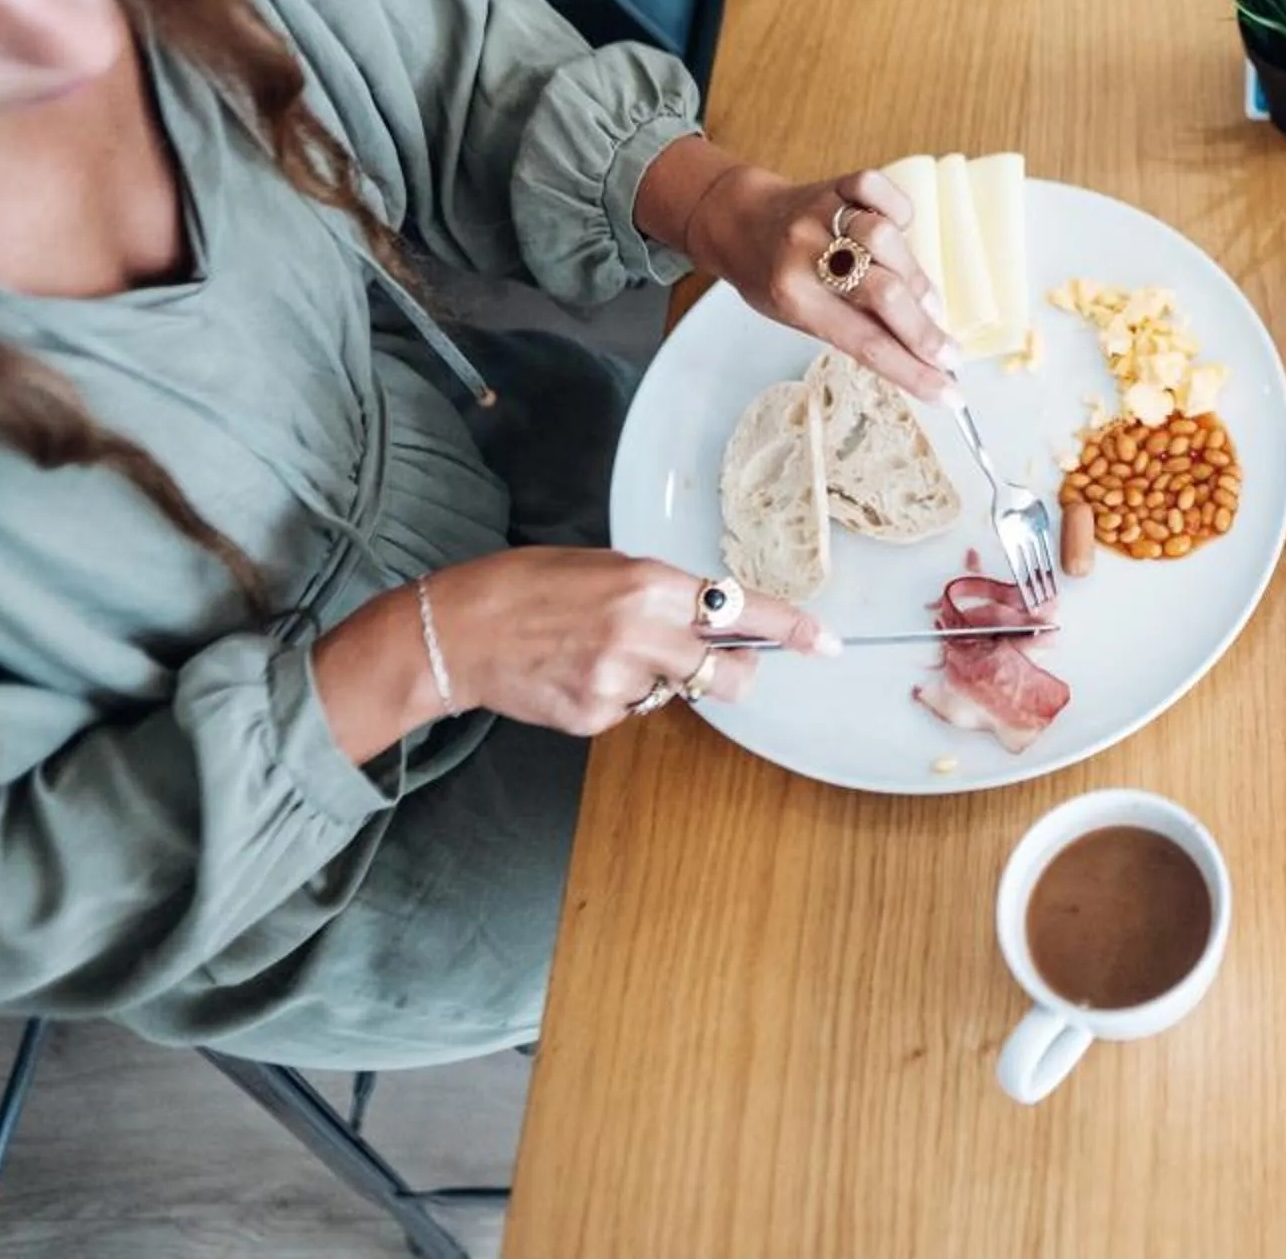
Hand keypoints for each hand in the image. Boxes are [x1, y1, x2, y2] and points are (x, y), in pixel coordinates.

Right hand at [311, 549, 835, 759]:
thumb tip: (718, 612)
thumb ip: (665, 593)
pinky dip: (619, 696)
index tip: (826, 642)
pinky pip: (634, 711)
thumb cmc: (531, 585)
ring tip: (602, 652)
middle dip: (734, 671)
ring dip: (660, 679)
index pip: (740, 609)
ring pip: (678, 693)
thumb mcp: (608, 567)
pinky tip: (579, 673)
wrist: (459, 629)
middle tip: (717, 661)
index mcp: (650, 586)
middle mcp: (642, 635)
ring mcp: (619, 682)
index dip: (790, 628)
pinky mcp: (596, 717)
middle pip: (728, 673)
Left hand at [686, 165, 955, 399]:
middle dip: (926, 332)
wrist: (735, 221)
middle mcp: (805, 256)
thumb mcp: (802, 315)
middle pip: (884, 295)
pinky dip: (899, 210)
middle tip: (950, 355)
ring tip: (924, 300)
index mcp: (794, 299)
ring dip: (916, 277)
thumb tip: (922, 357)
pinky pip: (879, 192)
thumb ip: (857, 327)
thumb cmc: (773, 277)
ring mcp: (822, 216)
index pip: (866, 344)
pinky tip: (902, 232)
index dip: (913, 372)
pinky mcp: (836, 185)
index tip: (950, 395)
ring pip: (886, 240)